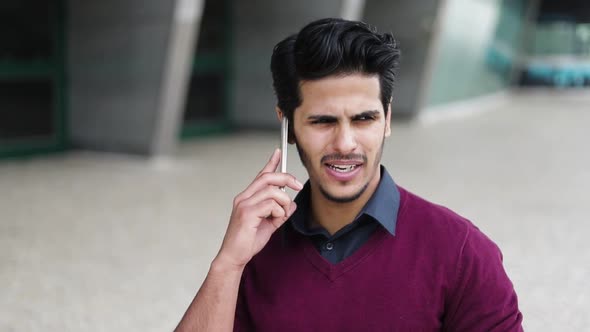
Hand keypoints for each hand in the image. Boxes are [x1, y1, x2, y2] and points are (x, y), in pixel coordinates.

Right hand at [214, 149, 302, 270]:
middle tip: (297, 186)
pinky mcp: (247, 213)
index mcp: (247, 198)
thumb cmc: (247, 242)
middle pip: (268, 177)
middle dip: (286, 178)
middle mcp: (244, 197)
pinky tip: (275, 220)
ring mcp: (244, 204)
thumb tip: (292, 205)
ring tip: (281, 215)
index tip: (279, 152)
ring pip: (273, 191)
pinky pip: (271, 204)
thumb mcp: (269, 225)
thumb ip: (280, 214)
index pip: (261, 175)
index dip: (271, 163)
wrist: (234, 257)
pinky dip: (279, 212)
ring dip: (284, 202)